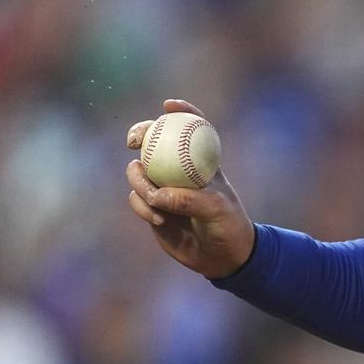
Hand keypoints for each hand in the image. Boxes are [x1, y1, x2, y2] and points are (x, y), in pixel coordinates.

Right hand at [126, 99, 255, 279]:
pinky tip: (160, 220)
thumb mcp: (216, 209)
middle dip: (140, 134)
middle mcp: (180, 171)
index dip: (181, 112)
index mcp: (201, 162)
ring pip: (138, 172)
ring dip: (140, 182)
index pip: (193, 128)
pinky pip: (137, 199)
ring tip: (155, 200)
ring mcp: (164, 188)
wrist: (223, 257)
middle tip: (134, 141)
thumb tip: (159, 195)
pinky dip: (143, 207)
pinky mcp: (153, 209)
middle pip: (154, 142)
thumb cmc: (228, 226)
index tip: (169, 105)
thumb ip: (189, 200)